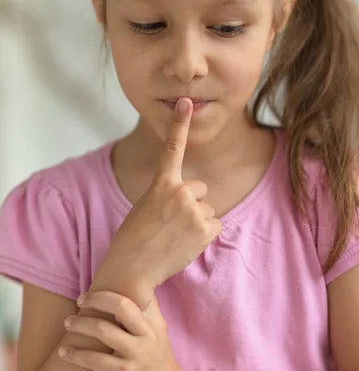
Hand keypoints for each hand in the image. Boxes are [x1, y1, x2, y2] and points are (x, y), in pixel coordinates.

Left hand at [59, 289, 191, 370]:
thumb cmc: (160, 365)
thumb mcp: (158, 335)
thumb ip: (146, 315)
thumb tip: (131, 293)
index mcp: (154, 322)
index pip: (135, 294)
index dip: (111, 288)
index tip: (93, 290)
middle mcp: (148, 334)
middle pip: (120, 305)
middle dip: (96, 299)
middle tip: (80, 300)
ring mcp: (137, 353)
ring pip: (103, 330)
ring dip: (80, 324)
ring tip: (68, 322)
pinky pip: (95, 360)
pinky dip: (76, 354)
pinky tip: (65, 352)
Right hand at [93, 98, 222, 307]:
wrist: (131, 268)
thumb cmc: (135, 238)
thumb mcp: (147, 206)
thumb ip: (169, 195)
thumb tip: (195, 201)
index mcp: (160, 183)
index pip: (172, 147)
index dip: (179, 123)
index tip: (186, 101)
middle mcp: (179, 191)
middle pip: (200, 190)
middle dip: (192, 204)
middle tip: (172, 222)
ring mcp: (193, 209)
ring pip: (208, 210)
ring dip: (197, 222)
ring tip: (176, 236)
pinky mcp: (205, 228)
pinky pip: (215, 226)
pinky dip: (204, 236)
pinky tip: (186, 244)